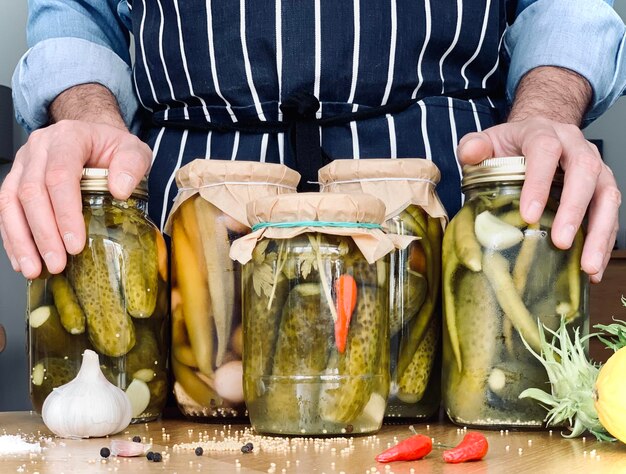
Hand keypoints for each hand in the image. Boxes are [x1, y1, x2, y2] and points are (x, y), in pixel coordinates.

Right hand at [0, 120, 151, 278]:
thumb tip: (120, 190)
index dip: (65, 212)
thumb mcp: (133, 150)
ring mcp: (23, 163)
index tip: (75, 243)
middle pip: (32, 192)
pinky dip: (13, 237)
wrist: (94, 136)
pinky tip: (23, 260)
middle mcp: (39, 147)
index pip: (60, 175)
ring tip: (34, 269)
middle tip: (57, 263)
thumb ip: (132, 165)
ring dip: (22, 240)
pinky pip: (5, 209)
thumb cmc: (112, 147)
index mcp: (68, 137)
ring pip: (10, 202)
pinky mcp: (15, 179)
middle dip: (43, 233)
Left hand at [458, 117, 620, 282]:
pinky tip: (592, 269)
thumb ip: (473, 146)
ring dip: (599, 232)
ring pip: (607, 195)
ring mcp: (595, 167)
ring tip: (587, 265)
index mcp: (543, 132)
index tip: (529, 214)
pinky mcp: (603, 188)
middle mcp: (575, 146)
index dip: (539, 182)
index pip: (545, 150)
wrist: (538, 136)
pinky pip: (610, 214)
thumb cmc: (509, 146)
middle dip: (574, 209)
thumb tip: (471, 153)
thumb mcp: (486, 141)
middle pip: (584, 171)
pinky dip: (604, 242)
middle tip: (560, 242)